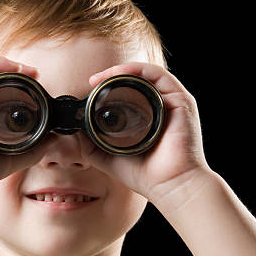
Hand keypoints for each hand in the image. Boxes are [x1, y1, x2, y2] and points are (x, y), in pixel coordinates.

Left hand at [84, 62, 211, 202]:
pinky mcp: (181, 101)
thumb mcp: (110, 158)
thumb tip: (74, 131)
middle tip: (93, 81)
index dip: (111, 85)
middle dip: (114, 76)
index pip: (131, 92)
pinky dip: (137, 70)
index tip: (91, 87)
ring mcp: (173, 102)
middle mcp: (163, 106)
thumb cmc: (147, 176)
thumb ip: (92, 146)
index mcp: (151, 117)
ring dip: (123, 70)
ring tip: (102, 77)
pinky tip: (119, 74)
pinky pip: (158, 75)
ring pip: (146, 74)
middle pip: (138, 80)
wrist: (170, 186)